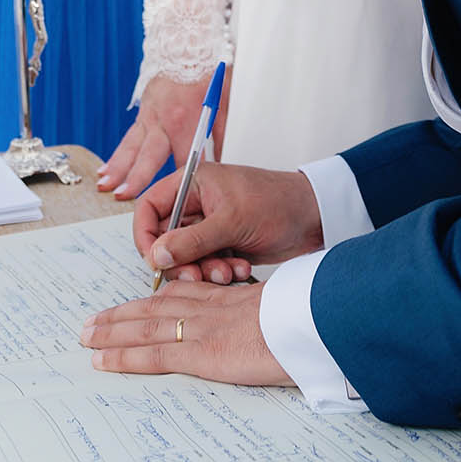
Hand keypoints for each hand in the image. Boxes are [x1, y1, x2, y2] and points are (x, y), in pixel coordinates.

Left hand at [80, 281, 289, 386]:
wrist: (313, 321)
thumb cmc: (309, 317)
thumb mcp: (285, 309)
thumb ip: (268, 315)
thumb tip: (275, 328)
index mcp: (228, 298)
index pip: (181, 295)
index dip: (152, 299)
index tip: (132, 305)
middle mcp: (207, 309)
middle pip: (153, 308)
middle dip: (121, 315)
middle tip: (93, 322)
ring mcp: (200, 330)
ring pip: (144, 328)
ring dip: (111, 333)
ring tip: (86, 337)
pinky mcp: (199, 354)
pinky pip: (153, 356)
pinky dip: (123, 358)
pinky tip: (102, 361)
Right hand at [97, 71, 231, 198]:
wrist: (186, 45)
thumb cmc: (207, 73)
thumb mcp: (224, 104)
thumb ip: (223, 137)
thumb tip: (223, 165)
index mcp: (186, 120)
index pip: (185, 161)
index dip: (183, 183)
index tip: (181, 205)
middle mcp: (163, 120)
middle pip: (150, 155)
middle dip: (137, 178)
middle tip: (124, 197)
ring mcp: (150, 116)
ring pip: (131, 147)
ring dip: (117, 168)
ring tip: (105, 186)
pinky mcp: (143, 113)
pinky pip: (128, 138)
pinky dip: (116, 155)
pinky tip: (104, 171)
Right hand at [136, 162, 323, 283]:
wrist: (315, 219)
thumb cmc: (277, 204)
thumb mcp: (232, 221)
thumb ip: (192, 240)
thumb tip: (156, 255)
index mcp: (191, 184)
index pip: (149, 208)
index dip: (145, 236)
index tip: (155, 260)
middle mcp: (196, 205)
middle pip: (165, 239)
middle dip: (180, 261)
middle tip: (196, 277)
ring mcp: (209, 227)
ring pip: (186, 257)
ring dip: (204, 270)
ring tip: (230, 272)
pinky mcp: (223, 246)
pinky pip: (206, 266)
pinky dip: (219, 272)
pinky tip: (242, 269)